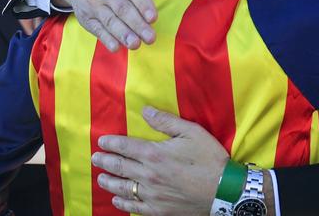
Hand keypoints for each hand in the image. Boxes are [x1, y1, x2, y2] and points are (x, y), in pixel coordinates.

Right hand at [53, 0, 169, 50]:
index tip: (154, 18)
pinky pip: (96, 29)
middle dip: (137, 24)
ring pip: (110, 21)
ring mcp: (93, 4)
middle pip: (122, 8)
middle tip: (151, 38)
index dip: (143, 4)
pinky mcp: (86, 17)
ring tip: (136, 45)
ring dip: (123, 34)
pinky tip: (116, 47)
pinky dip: (106, 39)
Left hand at [91, 107, 228, 215]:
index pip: (125, 146)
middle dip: (104, 161)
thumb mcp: (191, 132)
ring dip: (109, 181)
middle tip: (95, 158)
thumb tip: (145, 111)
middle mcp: (148, 175)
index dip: (111, 143)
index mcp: (155, 154)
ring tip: (100, 178)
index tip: (101, 141)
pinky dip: (122, 202)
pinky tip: (116, 199)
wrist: (223, 190)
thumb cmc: (209, 158)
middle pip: (119, 167)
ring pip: (123, 188)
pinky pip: (134, 206)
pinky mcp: (158, 209)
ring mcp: (152, 194)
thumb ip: (166, 122)